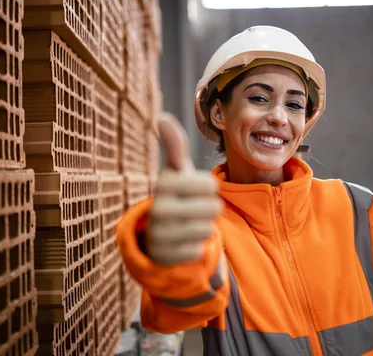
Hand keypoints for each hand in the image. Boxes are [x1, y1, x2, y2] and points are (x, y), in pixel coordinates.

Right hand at [147, 113, 222, 265]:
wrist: (160, 233)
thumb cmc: (177, 195)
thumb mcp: (177, 171)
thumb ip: (174, 146)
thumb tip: (161, 116)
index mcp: (164, 184)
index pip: (210, 184)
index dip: (209, 188)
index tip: (195, 188)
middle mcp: (158, 208)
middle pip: (214, 208)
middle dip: (210, 209)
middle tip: (194, 209)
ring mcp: (160, 234)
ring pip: (208, 230)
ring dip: (204, 228)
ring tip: (189, 224)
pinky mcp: (166, 256)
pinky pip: (199, 250)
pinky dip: (197, 247)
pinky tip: (183, 242)